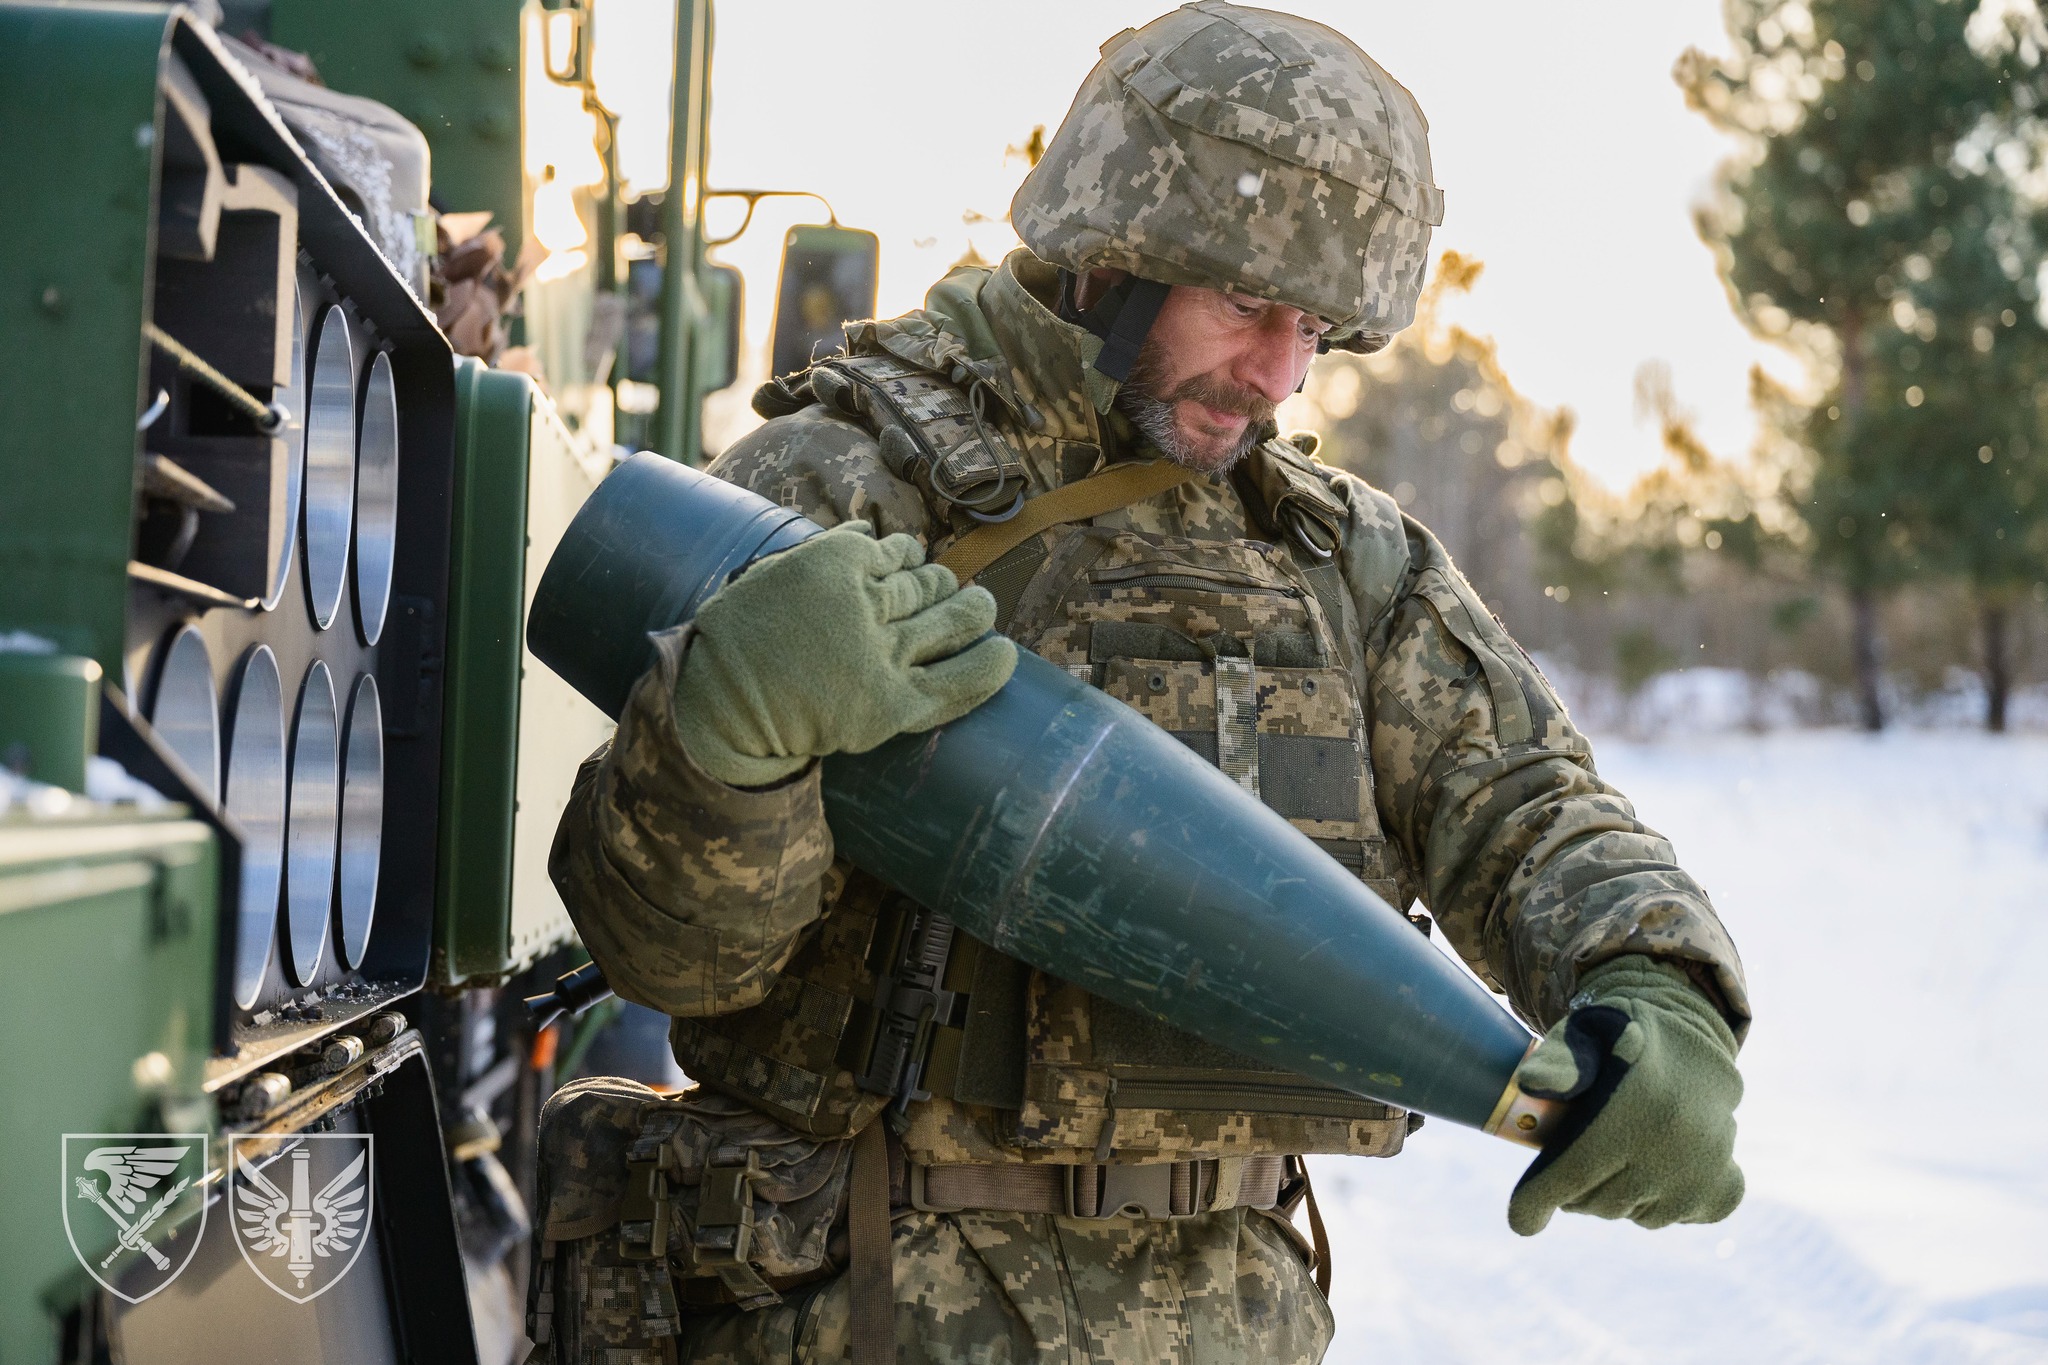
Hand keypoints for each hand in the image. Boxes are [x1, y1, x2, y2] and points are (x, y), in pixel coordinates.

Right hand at [673, 523, 1016, 786]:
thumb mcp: (776, 573)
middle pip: (930, 583)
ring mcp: (883, 655)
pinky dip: (988, 667)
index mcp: (837, 563)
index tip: (909, 565)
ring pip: (953, 620)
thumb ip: (829, 550)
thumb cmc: (741, 638)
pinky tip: (1007, 655)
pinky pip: (957, 684)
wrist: (724, 708)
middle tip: (949, 590)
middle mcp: (867, 603)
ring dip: (975, 611)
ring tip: (984, 608)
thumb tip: (873, 531)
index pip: (898, 549)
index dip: (910, 557)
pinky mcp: (893, 704)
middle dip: (942, 585)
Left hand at [1506, 955, 1743, 1235]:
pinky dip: (1654, 1201)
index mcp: (1631, 1107)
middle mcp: (1673, 1146)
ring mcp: (1702, 1174)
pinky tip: (1654, 1164)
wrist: (1693, 1043)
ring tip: (1615, 1151)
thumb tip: (1531, 1084)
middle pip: (1595, 1202)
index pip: (1570, 1174)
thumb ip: (1556, 1059)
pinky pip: (1669, 1218)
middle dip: (1570, 1188)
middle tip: (1570, 1154)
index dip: (1535, 1203)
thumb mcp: (1584, 1031)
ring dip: (1613, 1194)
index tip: (1522, 1220)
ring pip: (1631, 1214)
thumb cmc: (1620, 1038)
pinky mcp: (1722, 1190)